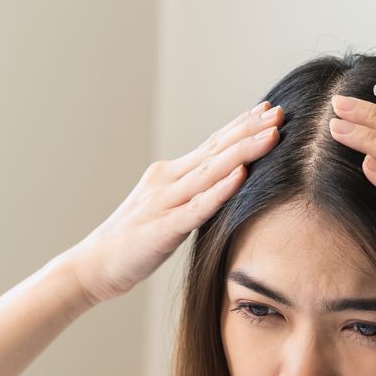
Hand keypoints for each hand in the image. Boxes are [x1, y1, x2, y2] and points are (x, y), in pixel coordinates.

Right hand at [73, 100, 284, 303]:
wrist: (93, 266)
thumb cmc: (132, 244)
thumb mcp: (166, 211)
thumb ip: (191, 196)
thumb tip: (223, 188)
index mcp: (169, 175)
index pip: (212, 144)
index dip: (241, 126)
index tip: (268, 109)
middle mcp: (167, 181)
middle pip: (216, 150)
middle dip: (250, 130)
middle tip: (282, 112)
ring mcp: (164, 203)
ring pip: (211, 172)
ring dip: (244, 152)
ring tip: (272, 135)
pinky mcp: (163, 230)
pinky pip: (197, 208)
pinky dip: (220, 191)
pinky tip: (241, 177)